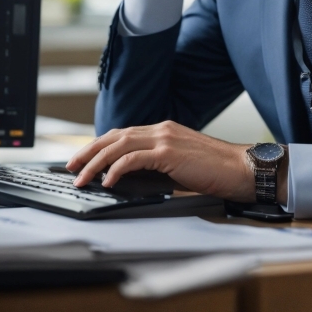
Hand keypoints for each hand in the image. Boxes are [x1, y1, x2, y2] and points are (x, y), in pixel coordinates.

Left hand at [66, 121, 286, 202]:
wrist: (240, 168)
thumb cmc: (215, 171)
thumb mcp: (180, 165)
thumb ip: (156, 166)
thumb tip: (129, 179)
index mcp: (164, 130)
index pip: (122, 134)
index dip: (99, 146)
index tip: (83, 159)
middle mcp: (161, 129)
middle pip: (114, 136)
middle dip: (89, 151)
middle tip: (71, 166)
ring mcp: (165, 138)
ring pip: (119, 145)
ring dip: (96, 162)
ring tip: (81, 178)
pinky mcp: (169, 151)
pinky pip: (134, 159)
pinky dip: (116, 169)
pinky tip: (108, 181)